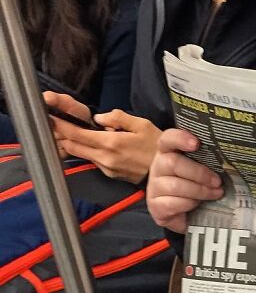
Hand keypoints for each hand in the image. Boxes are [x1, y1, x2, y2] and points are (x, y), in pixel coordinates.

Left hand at [44, 94, 161, 183]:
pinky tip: (94, 145)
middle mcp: (104, 158)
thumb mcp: (142, 124)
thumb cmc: (158, 146)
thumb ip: (118, 118)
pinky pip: (93, 160)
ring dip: (73, 144)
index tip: (50, 118)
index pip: (77, 134)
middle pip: (72, 146)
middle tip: (55, 123)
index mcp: (111, 143)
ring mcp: (106, 168)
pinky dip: (88, 151)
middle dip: (62, 135)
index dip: (61, 125)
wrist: (167, 172)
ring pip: (80, 154)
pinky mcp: (110, 174)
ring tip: (72, 132)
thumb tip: (99, 118)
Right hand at [147, 128, 222, 232]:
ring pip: (176, 186)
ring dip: (200, 191)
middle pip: (173, 163)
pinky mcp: (155, 205)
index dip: (180, 138)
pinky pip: (173, 203)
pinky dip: (189, 204)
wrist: (185, 213)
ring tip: (216, 193)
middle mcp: (158, 166)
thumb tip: (230, 158)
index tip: (196, 143)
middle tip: (217, 182)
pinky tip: (197, 204)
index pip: (168, 138)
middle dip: (200, 173)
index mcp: (169, 152)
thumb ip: (208, 159)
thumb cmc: (196, 184)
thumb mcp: (202, 168)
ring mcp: (154, 186)